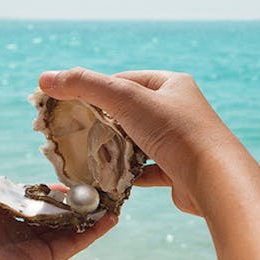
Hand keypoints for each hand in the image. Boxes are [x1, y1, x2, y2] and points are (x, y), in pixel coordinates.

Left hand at [0, 165, 115, 259]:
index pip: (20, 197)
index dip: (40, 187)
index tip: (61, 174)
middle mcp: (8, 231)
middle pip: (47, 211)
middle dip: (68, 198)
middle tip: (92, 182)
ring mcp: (26, 248)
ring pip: (64, 227)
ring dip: (87, 212)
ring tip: (110, 195)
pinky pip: (71, 244)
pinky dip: (92, 232)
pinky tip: (111, 216)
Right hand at [37, 68, 248, 216]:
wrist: (214, 181)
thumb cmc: (175, 132)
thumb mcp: (125, 99)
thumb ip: (84, 86)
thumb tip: (45, 78)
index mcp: (172, 85)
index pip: (125, 80)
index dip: (96, 90)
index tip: (69, 104)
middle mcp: (178, 110)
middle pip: (129, 112)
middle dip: (102, 123)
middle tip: (74, 132)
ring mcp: (179, 142)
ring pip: (136, 142)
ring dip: (113, 149)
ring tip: (88, 155)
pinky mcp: (178, 171)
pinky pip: (145, 169)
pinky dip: (127, 174)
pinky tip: (109, 179)